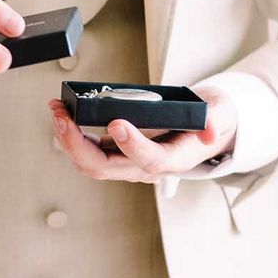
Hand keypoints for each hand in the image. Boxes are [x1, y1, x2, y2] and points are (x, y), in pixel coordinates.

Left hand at [48, 86, 237, 182]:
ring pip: (92, 164)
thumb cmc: (211, 118)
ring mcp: (130, 163)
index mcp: (175, 159)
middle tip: (64, 116)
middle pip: (107, 168)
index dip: (132, 145)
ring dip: (69, 140)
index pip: (150, 160)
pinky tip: (63, 114)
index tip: (117, 123)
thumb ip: (215, 120)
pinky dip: (72, 135)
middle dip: (79, 144)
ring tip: (57, 110)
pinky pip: (90, 152)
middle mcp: (148, 168)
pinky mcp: (118, 154)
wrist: (206, 128)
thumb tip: (209, 133)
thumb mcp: (221, 113)